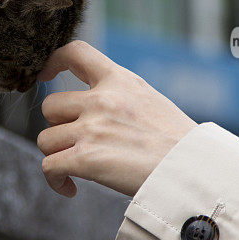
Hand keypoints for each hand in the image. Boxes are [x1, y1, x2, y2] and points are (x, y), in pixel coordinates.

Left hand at [37, 40, 197, 197]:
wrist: (194, 169)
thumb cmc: (177, 142)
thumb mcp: (149, 100)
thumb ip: (119, 95)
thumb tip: (90, 105)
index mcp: (119, 80)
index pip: (75, 52)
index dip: (52, 61)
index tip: (44, 75)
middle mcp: (101, 100)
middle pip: (50, 106)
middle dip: (59, 126)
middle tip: (77, 143)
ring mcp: (91, 129)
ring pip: (46, 139)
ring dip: (57, 154)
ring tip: (77, 167)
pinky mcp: (86, 159)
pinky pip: (50, 167)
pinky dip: (55, 180)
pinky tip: (70, 187)